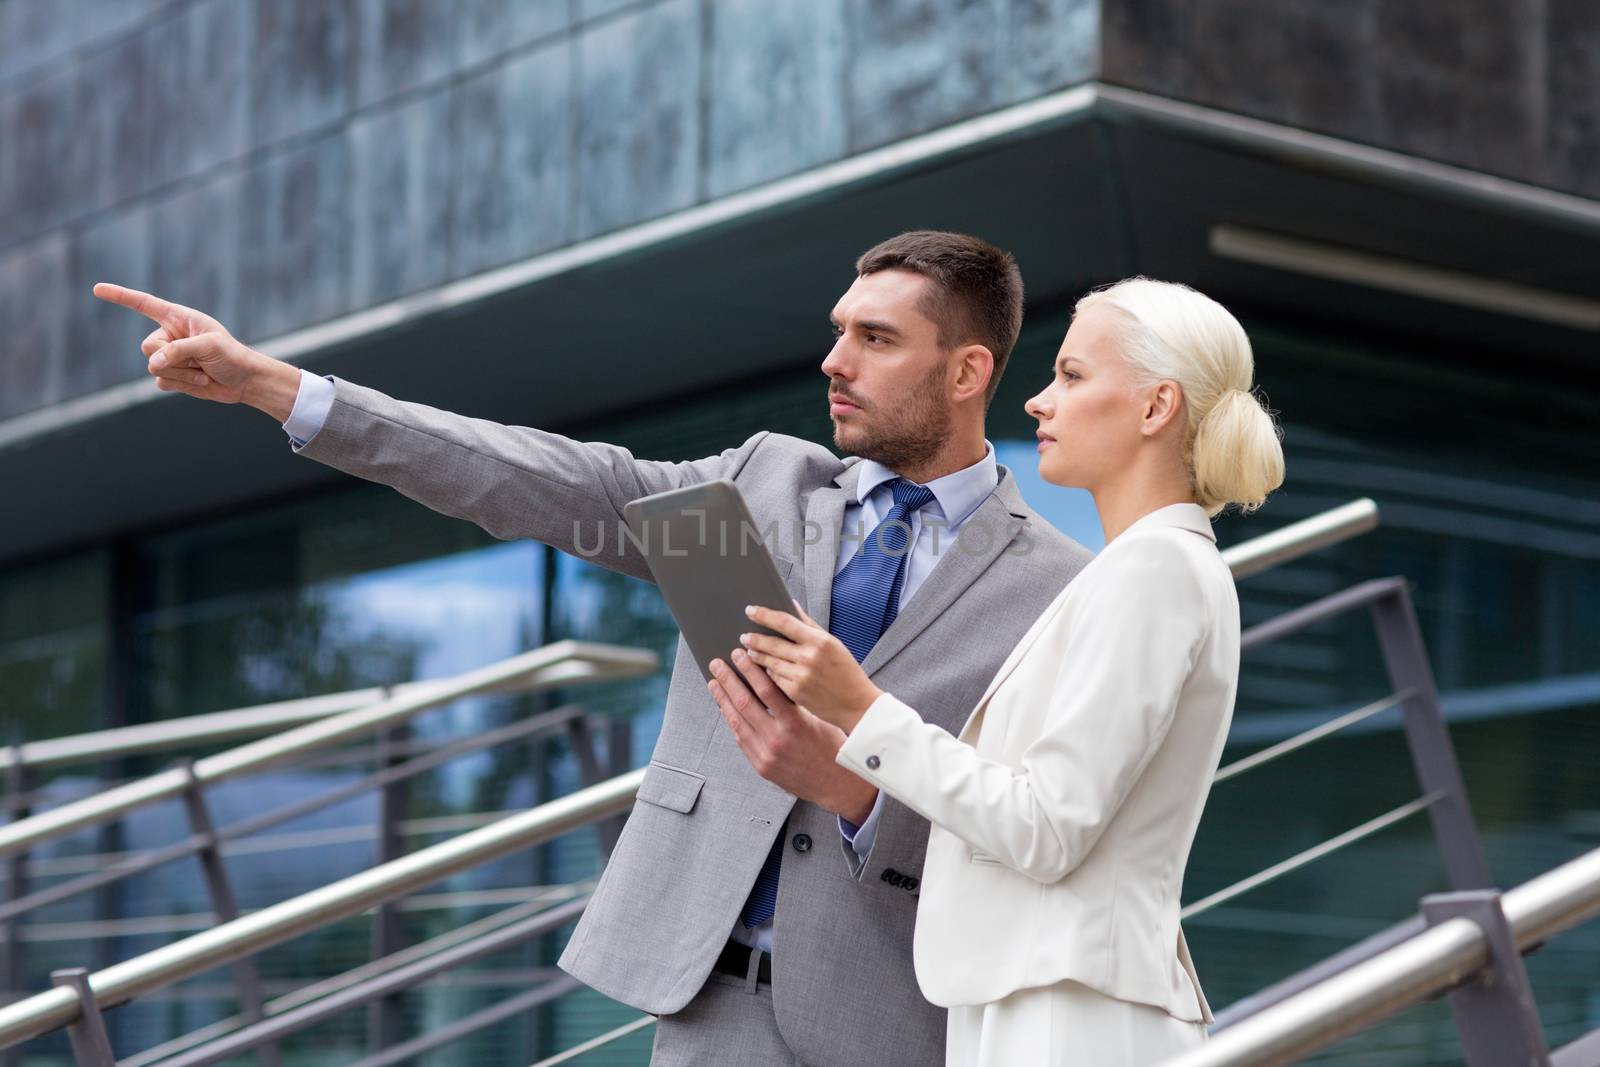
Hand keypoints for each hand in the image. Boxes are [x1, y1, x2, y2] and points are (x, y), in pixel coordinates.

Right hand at [91, 283, 300, 419]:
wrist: (245, 381)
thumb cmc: (232, 356)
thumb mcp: (208, 346)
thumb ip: (179, 351)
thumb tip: (153, 363)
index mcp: (179, 318)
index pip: (144, 304)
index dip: (120, 296)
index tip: (97, 289)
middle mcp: (170, 335)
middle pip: (147, 346)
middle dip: (171, 357)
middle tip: (198, 360)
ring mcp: (170, 356)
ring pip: (153, 367)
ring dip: (181, 373)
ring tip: (203, 371)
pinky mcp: (172, 376)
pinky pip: (161, 382)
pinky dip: (181, 384)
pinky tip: (200, 381)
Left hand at [707, 649, 877, 823]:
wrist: (836, 785)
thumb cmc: (832, 749)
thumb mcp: (819, 719)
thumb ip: (795, 702)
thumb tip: (772, 680)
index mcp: (794, 725)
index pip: (765, 690)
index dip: (749, 670)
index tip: (739, 656)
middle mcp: (776, 740)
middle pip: (744, 704)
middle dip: (727, 681)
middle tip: (717, 665)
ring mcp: (765, 755)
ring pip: (736, 722)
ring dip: (722, 700)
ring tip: (714, 683)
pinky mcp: (760, 766)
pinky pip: (741, 739)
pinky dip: (732, 720)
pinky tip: (726, 708)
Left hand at [737, 601, 881, 732]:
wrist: (856, 704)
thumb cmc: (845, 670)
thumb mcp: (832, 643)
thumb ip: (809, 624)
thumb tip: (791, 604)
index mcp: (819, 641)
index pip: (784, 622)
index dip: (764, 615)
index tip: (750, 610)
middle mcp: (808, 657)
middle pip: (771, 643)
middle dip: (754, 639)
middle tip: (744, 636)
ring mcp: (800, 676)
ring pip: (769, 661)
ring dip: (757, 655)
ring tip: (750, 651)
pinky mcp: (795, 692)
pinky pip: (774, 678)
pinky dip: (769, 672)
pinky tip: (766, 669)